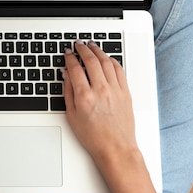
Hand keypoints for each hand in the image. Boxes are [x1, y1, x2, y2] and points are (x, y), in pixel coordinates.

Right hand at [63, 41, 138, 166]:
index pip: (75, 68)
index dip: (69, 57)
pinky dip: (112, 60)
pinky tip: (107, 57)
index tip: (67, 53)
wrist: (116, 148)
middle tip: (78, 44)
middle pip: (91, 60)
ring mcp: (115, 90)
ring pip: (106, 61)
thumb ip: (68, 92)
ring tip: (91, 46)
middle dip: (83, 49)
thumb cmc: (94, 137)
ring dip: (97, 51)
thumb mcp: (72, 116)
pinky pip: (119, 70)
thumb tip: (67, 75)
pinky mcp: (125, 92)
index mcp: (84, 97)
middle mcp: (101, 90)